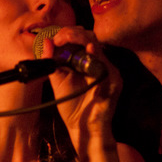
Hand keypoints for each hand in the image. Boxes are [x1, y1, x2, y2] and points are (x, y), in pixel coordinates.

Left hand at [40, 26, 121, 150]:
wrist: (83, 128)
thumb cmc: (71, 105)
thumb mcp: (57, 80)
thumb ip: (52, 61)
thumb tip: (47, 41)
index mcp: (86, 60)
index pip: (80, 37)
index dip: (67, 33)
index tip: (54, 38)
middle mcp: (99, 62)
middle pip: (90, 37)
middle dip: (72, 33)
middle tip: (59, 38)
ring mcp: (109, 71)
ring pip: (97, 46)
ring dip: (80, 40)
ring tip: (65, 40)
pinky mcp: (114, 81)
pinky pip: (106, 65)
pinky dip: (97, 56)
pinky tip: (89, 50)